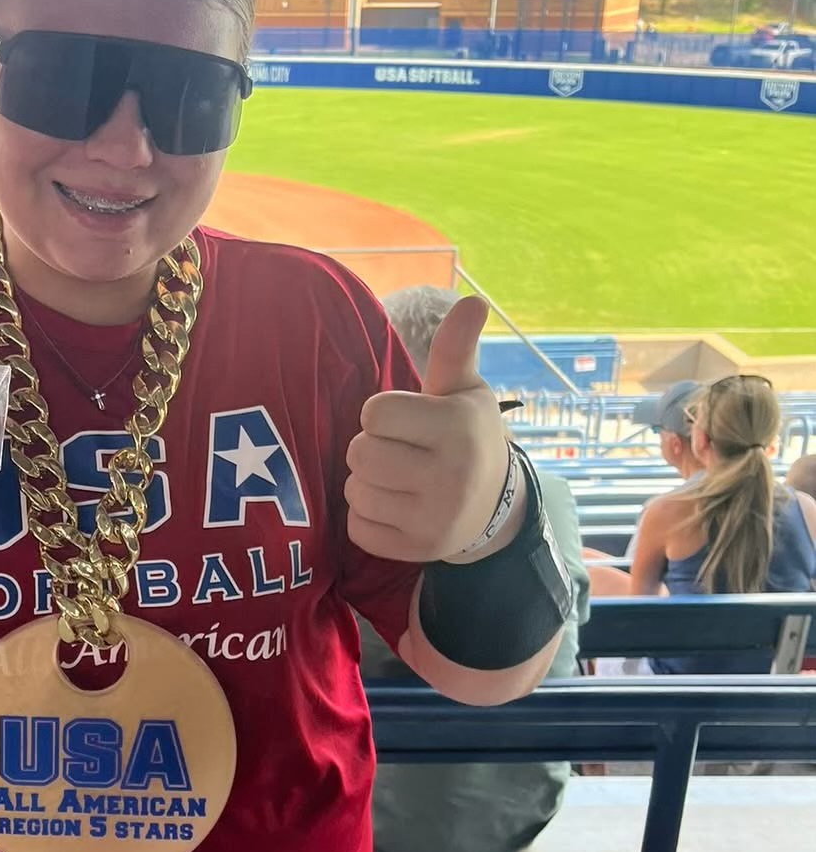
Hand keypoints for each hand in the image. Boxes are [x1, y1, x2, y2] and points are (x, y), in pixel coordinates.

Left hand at [344, 296, 512, 562]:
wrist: (496, 508)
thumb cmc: (468, 436)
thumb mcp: (465, 391)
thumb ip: (456, 349)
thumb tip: (472, 301)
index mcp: (457, 428)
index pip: (375, 413)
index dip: (382, 414)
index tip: (405, 420)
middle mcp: (450, 476)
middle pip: (360, 453)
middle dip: (370, 448)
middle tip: (397, 451)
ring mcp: (433, 519)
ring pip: (355, 491)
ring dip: (366, 483)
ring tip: (396, 479)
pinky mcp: (416, 550)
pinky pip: (357, 527)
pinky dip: (366, 517)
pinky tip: (394, 507)